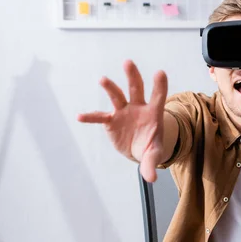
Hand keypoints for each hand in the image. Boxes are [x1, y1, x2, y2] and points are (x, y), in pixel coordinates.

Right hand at [77, 60, 167, 181]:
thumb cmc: (149, 146)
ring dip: (110, 87)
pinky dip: (90, 117)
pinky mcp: (111, 120)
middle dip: (133, 76)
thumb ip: (151, 164)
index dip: (160, 85)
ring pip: (117, 96)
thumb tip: (151, 178)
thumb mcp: (153, 155)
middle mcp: (138, 107)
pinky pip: (99, 117)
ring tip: (103, 80)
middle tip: (128, 63)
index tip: (160, 72)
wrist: (138, 149)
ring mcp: (123, 111)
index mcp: (153, 112)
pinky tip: (80, 116)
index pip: (158, 96)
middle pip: (136, 88)